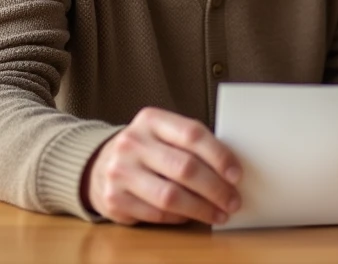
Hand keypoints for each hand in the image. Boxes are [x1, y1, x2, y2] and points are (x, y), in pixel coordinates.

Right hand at [82, 107, 241, 225]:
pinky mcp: (114, 199)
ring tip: (219, 214)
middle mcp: (132, 142)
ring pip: (171, 196)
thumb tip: (231, 169)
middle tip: (233, 201)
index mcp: (151, 119)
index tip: (236, 174)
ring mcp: (120, 171)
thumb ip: (191, 144)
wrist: (101, 164)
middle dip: (215, 188)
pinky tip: (192, 216)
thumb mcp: (164, 134)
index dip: (219, 155)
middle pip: (184, 167)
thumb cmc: (148, 149)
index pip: (192, 134)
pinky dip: (180, 217)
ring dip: (201, 209)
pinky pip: (157, 213)